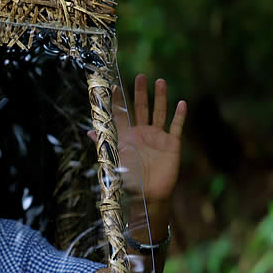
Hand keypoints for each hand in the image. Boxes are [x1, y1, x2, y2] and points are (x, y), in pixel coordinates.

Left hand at [106, 74, 186, 203]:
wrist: (147, 195)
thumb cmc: (127, 180)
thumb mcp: (113, 160)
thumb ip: (104, 144)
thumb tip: (90, 130)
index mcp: (126, 136)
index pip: (121, 114)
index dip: (118, 100)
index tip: (114, 85)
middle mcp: (142, 133)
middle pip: (141, 108)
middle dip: (140, 93)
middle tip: (139, 77)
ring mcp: (157, 137)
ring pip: (159, 112)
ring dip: (160, 97)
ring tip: (160, 81)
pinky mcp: (172, 144)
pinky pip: (177, 127)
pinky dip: (179, 115)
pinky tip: (182, 103)